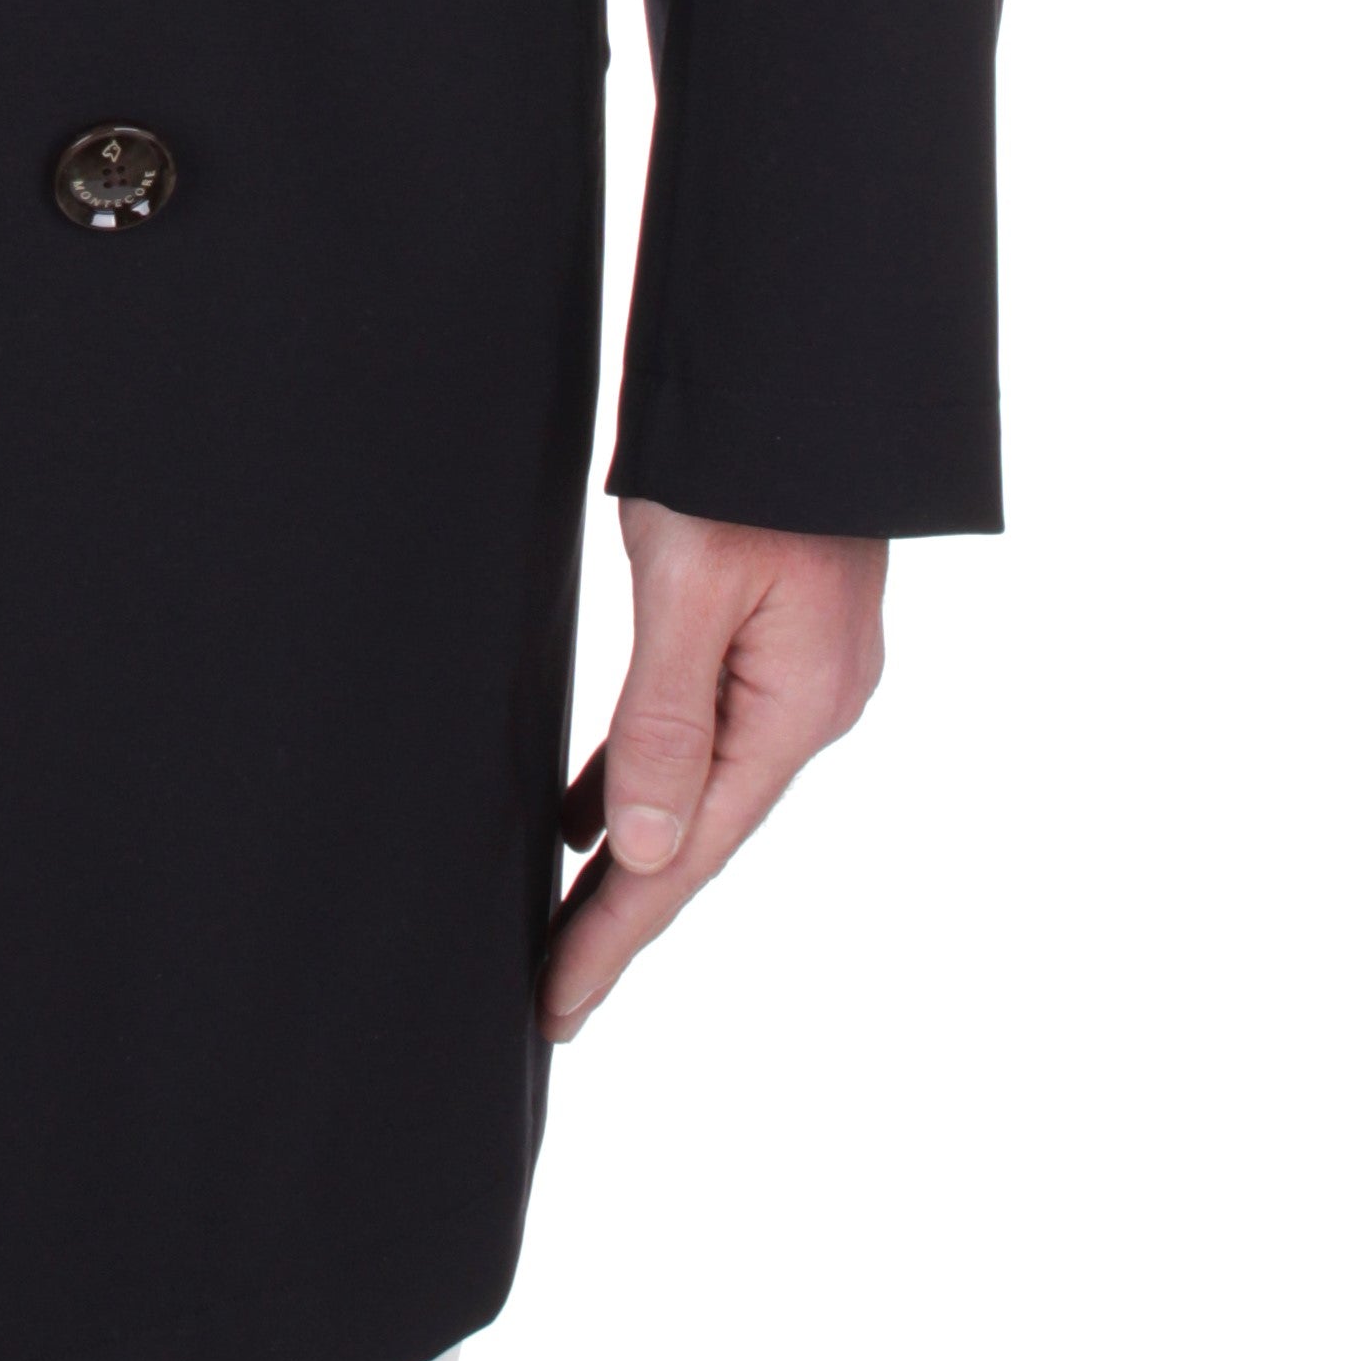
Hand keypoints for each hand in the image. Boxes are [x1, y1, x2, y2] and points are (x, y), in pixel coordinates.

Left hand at [542, 499, 885, 1041]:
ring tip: (562, 924)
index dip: (616, 930)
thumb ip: (666, 718)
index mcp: (798, 706)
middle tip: (551, 994)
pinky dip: (644, 777)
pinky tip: (593, 812)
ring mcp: (797, 671)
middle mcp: (809, 702)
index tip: (556, 1001)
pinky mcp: (773, 634)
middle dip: (621, 914)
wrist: (803, 358)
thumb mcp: (689, 585)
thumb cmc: (742, 461)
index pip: (689, 852)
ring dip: (632, 854)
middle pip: (699, 835)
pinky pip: (697, 732)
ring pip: (697, 786)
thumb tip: (647, 847)